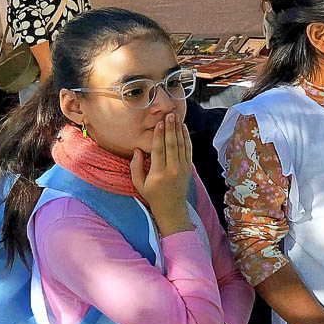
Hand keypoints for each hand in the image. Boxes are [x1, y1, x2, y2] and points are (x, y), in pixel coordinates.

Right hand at [131, 120, 193, 235]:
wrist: (172, 207)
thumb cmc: (153, 195)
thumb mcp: (138, 183)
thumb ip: (135, 167)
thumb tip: (137, 150)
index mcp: (158, 173)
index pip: (159, 150)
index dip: (159, 136)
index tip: (159, 123)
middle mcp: (172, 169)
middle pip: (172, 145)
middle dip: (171, 128)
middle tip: (170, 115)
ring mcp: (182, 168)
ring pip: (182, 145)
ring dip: (179, 130)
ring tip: (177, 117)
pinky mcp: (188, 167)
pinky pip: (188, 150)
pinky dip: (186, 138)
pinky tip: (183, 129)